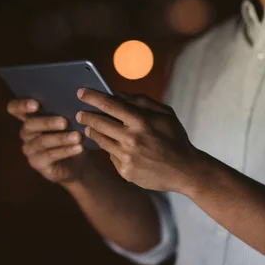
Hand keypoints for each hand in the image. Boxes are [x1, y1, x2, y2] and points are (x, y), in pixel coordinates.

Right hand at [7, 98, 84, 183]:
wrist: (77, 161)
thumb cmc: (72, 133)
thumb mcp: (68, 121)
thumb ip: (65, 111)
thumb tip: (74, 101)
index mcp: (29, 117)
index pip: (14, 108)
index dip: (21, 105)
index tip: (36, 104)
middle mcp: (26, 132)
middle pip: (30, 125)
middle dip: (47, 122)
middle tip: (64, 122)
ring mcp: (30, 149)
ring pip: (42, 141)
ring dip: (60, 138)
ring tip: (77, 136)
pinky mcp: (37, 162)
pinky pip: (50, 155)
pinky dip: (66, 150)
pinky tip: (78, 147)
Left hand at [76, 89, 199, 192]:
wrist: (185, 171)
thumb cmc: (175, 139)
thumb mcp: (166, 114)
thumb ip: (142, 101)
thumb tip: (118, 93)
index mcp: (142, 121)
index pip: (110, 105)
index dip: (92, 97)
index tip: (80, 92)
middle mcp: (132, 139)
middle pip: (99, 123)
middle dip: (86, 116)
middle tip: (78, 113)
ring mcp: (127, 157)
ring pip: (101, 141)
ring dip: (92, 133)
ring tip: (89, 128)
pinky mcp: (125, 171)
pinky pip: (111, 156)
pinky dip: (109, 150)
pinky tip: (111, 146)